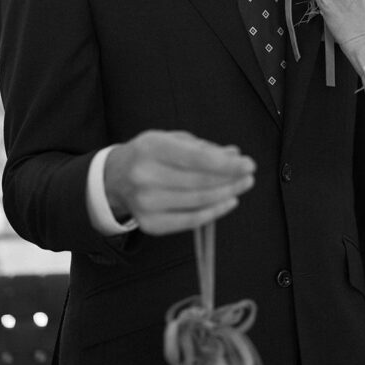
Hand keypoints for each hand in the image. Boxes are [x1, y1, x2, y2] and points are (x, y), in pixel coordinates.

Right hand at [104, 130, 255, 234]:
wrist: (114, 177)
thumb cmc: (151, 154)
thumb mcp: (172, 140)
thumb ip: (203, 148)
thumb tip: (235, 156)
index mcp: (151, 148)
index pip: (196, 159)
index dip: (226, 164)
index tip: (248, 164)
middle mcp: (145, 176)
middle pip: (199, 182)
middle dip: (230, 180)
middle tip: (249, 176)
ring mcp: (146, 203)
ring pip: (197, 202)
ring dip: (226, 195)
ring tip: (243, 186)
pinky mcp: (150, 224)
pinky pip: (189, 221)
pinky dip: (213, 212)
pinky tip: (229, 202)